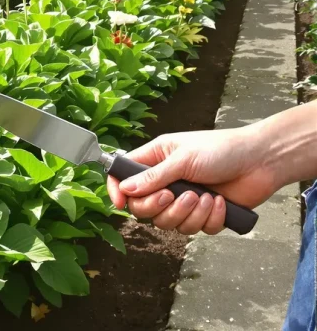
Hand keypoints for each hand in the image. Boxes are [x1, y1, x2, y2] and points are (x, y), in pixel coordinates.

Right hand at [106, 128, 279, 234]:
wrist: (261, 161)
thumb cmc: (222, 149)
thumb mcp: (183, 159)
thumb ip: (153, 176)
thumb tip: (125, 189)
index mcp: (155, 160)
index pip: (123, 178)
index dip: (117, 191)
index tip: (120, 203)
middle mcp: (166, 182)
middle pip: (143, 208)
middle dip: (158, 207)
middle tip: (174, 195)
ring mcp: (185, 201)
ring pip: (169, 223)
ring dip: (188, 213)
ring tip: (204, 197)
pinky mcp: (204, 215)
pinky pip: (196, 230)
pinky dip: (208, 218)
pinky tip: (219, 202)